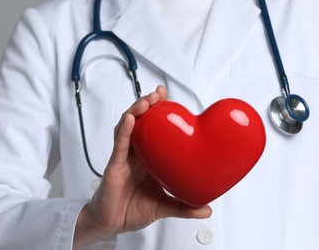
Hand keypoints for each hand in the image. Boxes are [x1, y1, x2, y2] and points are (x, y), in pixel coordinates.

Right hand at [74, 86, 211, 247]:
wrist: (111, 225)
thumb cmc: (132, 210)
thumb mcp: (164, 207)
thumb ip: (184, 207)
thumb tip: (207, 210)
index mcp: (148, 159)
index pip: (153, 130)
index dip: (158, 112)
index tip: (167, 97)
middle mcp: (136, 155)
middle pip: (139, 123)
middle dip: (147, 105)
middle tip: (158, 94)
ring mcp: (124, 158)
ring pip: (127, 128)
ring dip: (136, 112)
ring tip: (146, 102)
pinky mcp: (114, 166)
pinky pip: (119, 146)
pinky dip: (124, 131)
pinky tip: (130, 120)